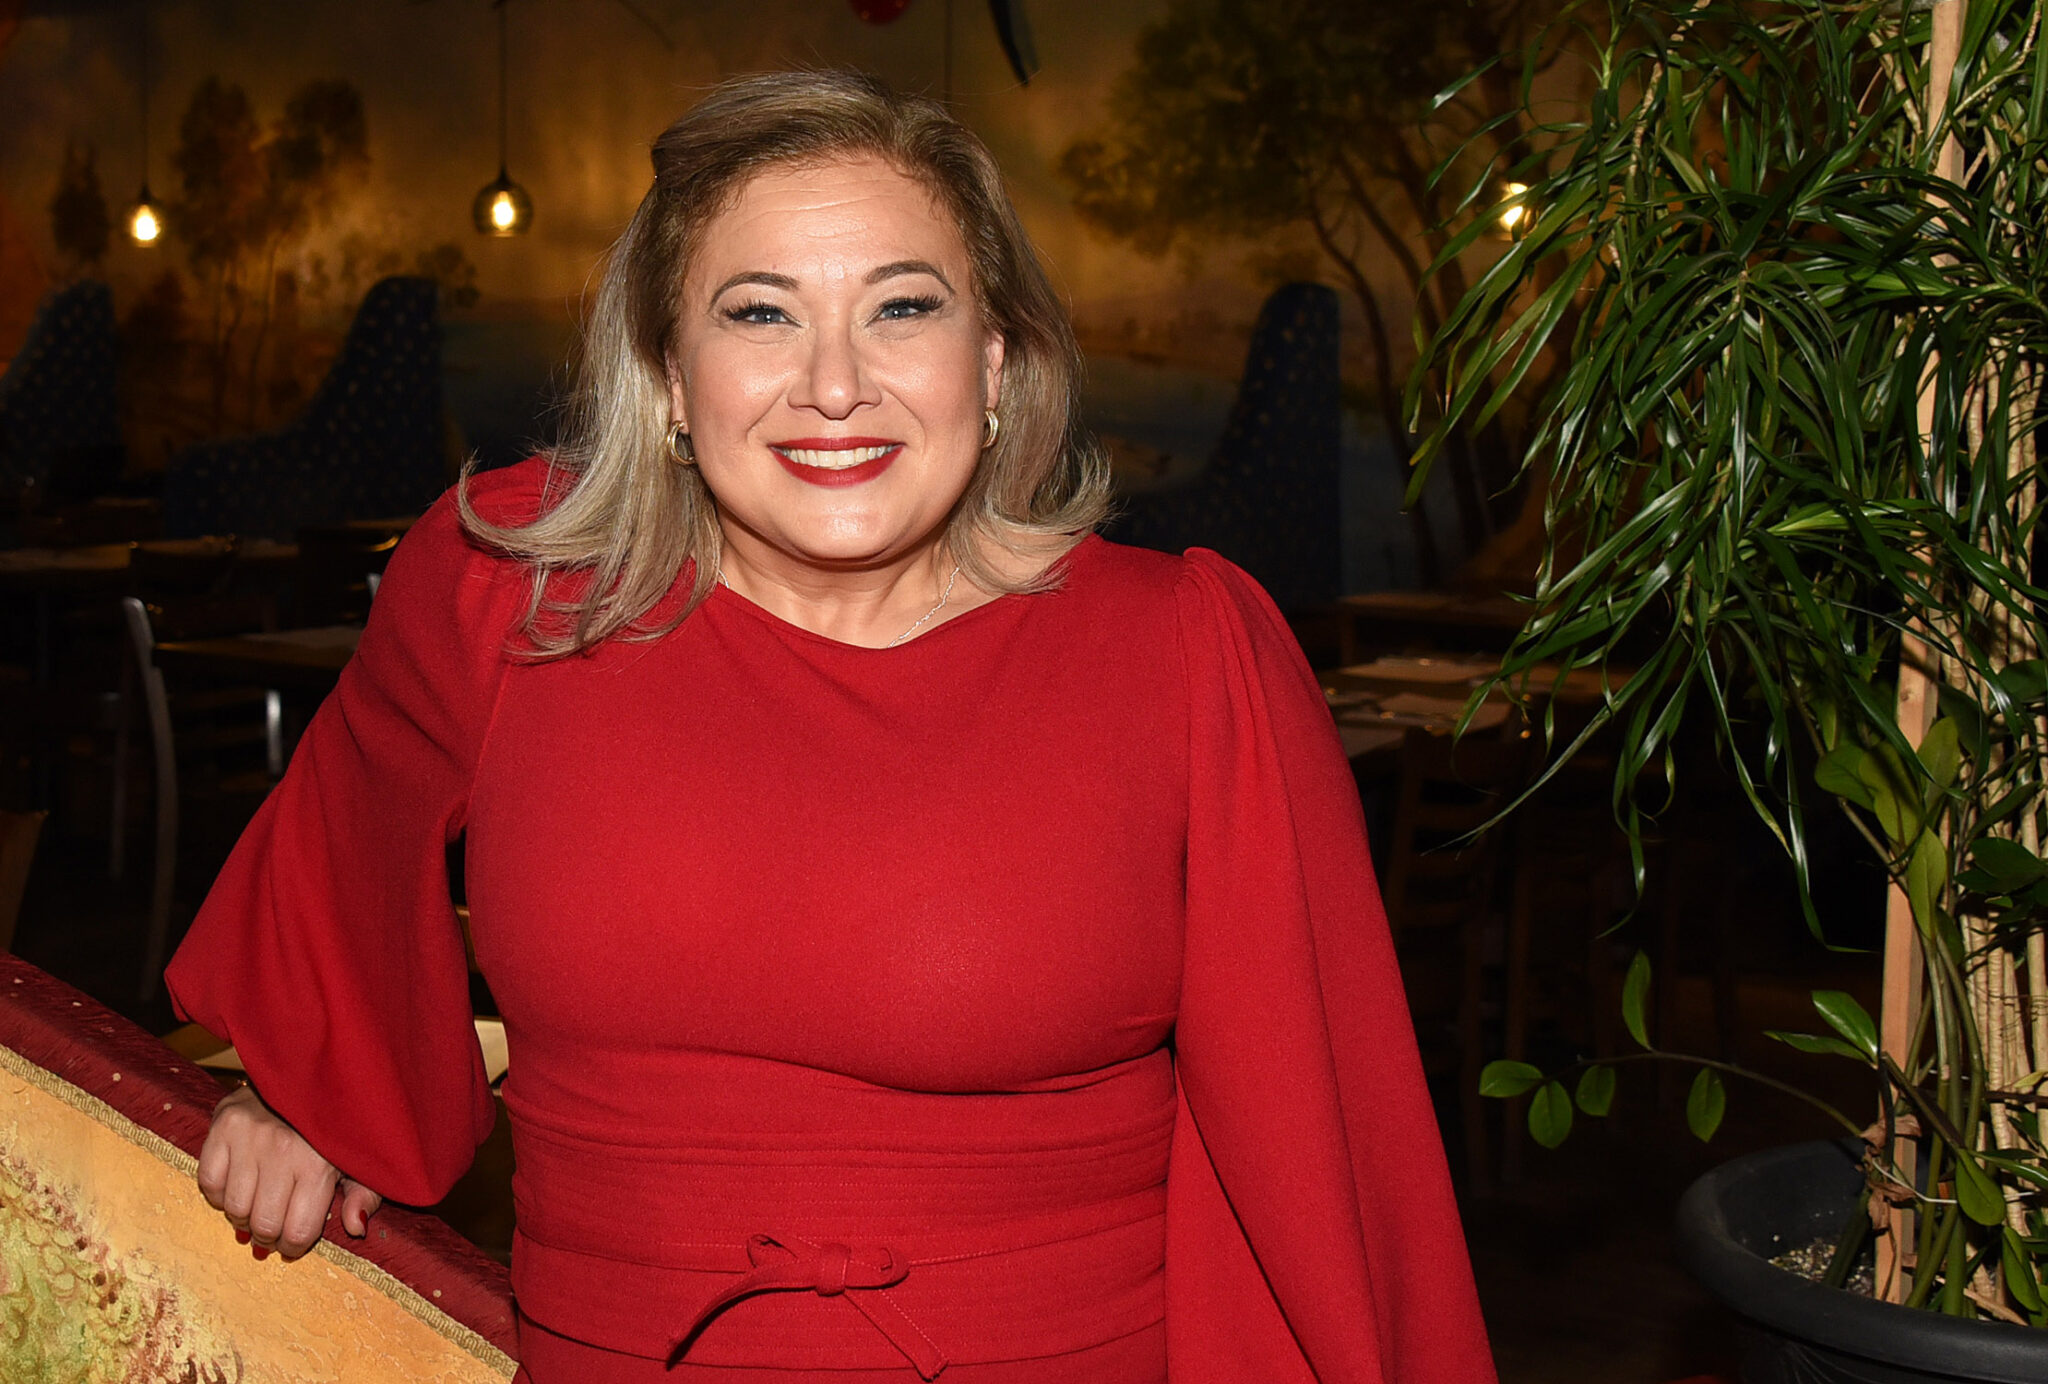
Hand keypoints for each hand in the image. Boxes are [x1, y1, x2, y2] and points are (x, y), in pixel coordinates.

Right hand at [195, 1084, 382, 1258]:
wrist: (306, 1075)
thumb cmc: (336, 1126)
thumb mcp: (361, 1159)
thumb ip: (364, 1194)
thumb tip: (356, 1228)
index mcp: (319, 1164)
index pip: (297, 1232)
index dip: (293, 1246)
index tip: (294, 1241)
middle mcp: (282, 1150)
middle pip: (262, 1224)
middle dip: (268, 1236)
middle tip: (272, 1228)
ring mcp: (249, 1136)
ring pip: (233, 1208)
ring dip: (244, 1217)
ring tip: (258, 1205)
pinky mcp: (224, 1124)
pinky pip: (209, 1182)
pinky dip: (220, 1194)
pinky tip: (239, 1185)